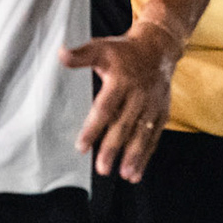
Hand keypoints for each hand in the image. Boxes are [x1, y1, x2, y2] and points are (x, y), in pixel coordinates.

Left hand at [60, 17, 182, 180]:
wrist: (158, 50)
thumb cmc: (122, 51)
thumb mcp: (100, 48)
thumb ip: (80, 55)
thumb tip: (60, 54)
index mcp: (121, 81)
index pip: (105, 108)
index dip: (94, 128)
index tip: (82, 146)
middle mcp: (138, 96)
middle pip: (124, 125)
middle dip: (113, 148)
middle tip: (102, 168)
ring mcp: (152, 106)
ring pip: (142, 134)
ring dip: (134, 156)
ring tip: (125, 175)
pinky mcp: (162, 114)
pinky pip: (153, 137)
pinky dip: (146, 155)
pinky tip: (136, 172)